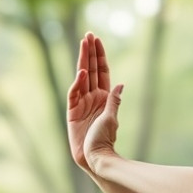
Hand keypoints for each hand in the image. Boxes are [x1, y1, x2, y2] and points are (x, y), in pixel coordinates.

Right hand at [66, 32, 122, 170]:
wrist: (96, 158)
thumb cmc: (105, 140)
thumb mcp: (112, 118)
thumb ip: (114, 101)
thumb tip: (120, 85)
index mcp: (104, 96)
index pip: (101, 71)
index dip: (99, 55)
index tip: (97, 40)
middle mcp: (92, 97)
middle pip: (90, 69)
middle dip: (89, 52)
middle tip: (88, 34)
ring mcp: (81, 103)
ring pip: (81, 77)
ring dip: (82, 60)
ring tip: (83, 43)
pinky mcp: (72, 111)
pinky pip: (74, 93)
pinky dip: (77, 83)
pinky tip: (81, 72)